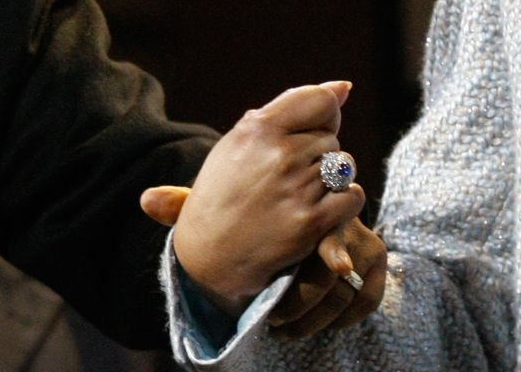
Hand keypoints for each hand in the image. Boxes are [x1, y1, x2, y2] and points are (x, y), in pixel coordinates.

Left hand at [138, 190, 384, 334]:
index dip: (321, 248)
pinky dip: (339, 320)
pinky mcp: (375, 265)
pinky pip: (365, 300)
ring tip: (281, 328)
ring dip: (315, 318)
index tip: (314, 270)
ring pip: (348, 289)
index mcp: (301, 193)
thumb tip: (145, 199)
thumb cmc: (254, 212)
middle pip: (332, 265)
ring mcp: (362, 240)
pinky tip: (304, 328)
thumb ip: (190, 205)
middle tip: (274, 321)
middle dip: (304, 300)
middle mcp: (337, 215)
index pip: (316, 220)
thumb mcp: (226, 207)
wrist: (301, 211)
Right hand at [139, 82, 365, 317]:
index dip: (319, 118)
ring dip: (329, 182)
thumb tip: (344, 87)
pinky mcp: (312, 222)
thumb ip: (290, 109)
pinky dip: (341, 206)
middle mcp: (278, 154)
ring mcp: (296, 189)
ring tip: (298, 195)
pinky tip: (316, 212)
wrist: (208, 252)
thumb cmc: (226, 190)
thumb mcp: (241, 141)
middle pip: (331, 140)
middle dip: (317, 156)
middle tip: (286, 178)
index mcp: (257, 128)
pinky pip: (352, 198)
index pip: (320, 101)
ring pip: (344, 168)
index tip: (303, 136)